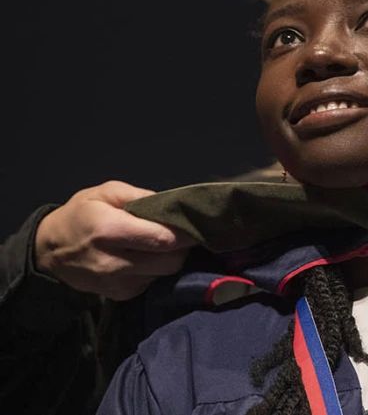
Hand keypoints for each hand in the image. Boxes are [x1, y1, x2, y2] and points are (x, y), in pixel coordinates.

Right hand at [34, 181, 195, 300]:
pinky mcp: (121, 296)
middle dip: (183, 246)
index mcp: (109, 231)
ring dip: (170, 258)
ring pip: (165, 273)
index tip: (197, 223)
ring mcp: (117, 283)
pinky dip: (156, 269)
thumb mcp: (105, 192)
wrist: (49, 252)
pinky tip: (146, 256)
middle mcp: (114, 262)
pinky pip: (153, 282)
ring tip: (161, 243)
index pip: (163, 239)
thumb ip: (140, 196)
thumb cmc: (80, 215)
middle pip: (170, 261)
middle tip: (182, 232)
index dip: (186, 232)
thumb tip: (170, 204)